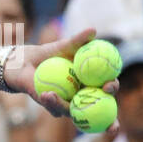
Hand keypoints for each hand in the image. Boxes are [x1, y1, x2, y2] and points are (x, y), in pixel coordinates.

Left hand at [5, 29, 119, 117]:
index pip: (108, 86)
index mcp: (94, 81)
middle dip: (98, 107)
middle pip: (96, 106)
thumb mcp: (66, 45)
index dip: (112, 87)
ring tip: (54, 94)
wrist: (30, 62)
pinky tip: (46, 95)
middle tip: (87, 97)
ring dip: (64, 104)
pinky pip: (54, 108)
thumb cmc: (53, 52)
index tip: (110, 85)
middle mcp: (85, 95)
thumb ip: (80, 40)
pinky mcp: (54, 107)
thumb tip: (92, 30)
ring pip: (73, 110)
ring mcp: (70, 103)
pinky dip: (51, 102)